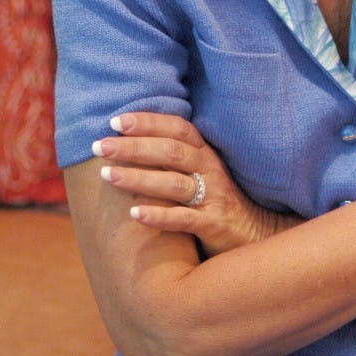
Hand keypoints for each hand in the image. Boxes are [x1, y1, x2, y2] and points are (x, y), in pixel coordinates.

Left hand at [92, 112, 300, 254]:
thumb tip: (130, 140)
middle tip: (100, 145)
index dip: (148, 122)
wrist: (255, 234)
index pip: (177, 128)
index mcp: (205, 152)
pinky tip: (134, 214)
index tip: (116, 121)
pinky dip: (159, 215)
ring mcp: (213, 196)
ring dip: (138, 178)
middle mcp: (210, 169)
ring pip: (173, 183)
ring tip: (106, 175)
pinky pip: (184, 218)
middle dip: (133, 147)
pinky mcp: (214, 224)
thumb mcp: (201, 171)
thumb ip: (174, 156)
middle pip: (170, 151)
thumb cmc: (217, 199)